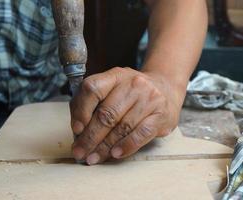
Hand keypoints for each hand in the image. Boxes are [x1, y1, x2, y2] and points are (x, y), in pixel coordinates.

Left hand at [70, 67, 185, 164]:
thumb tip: (78, 131)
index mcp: (116, 75)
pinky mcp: (161, 115)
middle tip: (80, 152)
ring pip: (122, 126)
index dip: (81, 111)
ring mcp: (149, 99)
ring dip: (105, 146)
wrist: (166, 88)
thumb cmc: (132, 93)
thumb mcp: (113, 88)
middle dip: (90, 137)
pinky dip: (126, 146)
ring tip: (94, 158)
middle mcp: (133, 84)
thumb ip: (93, 103)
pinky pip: (141, 134)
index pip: (92, 88)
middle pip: (106, 113)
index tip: (76, 130)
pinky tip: (115, 154)